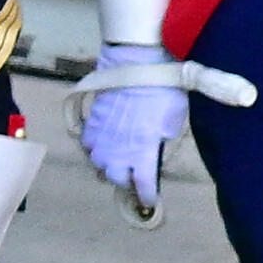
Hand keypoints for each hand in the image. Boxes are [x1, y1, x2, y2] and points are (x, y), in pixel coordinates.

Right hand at [76, 75, 185, 202]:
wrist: (136, 62)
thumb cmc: (163, 89)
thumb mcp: (174, 120)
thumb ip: (163, 141)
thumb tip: (155, 152)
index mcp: (144, 149)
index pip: (143, 184)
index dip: (146, 195)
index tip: (149, 200)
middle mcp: (119, 148)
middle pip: (116, 178)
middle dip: (126, 181)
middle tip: (135, 176)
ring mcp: (101, 136)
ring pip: (98, 164)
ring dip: (109, 165)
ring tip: (119, 160)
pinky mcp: (91, 122)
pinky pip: (89, 145)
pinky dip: (96, 149)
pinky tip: (106, 143)